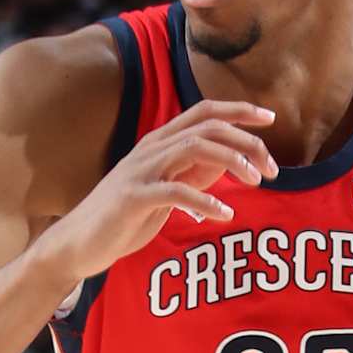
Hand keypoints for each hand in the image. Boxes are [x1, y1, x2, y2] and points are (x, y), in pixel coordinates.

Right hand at [34, 97, 279, 283]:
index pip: (204, 112)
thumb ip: (194, 172)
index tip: (270, 117)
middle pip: (207, 127)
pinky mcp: (133, 197)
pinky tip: (224, 214)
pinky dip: (204, 201)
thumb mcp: (167, 189)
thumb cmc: (125, 217)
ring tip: (255, 182)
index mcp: (159, 142)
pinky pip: (175, 191)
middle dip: (246, 141)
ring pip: (194, 148)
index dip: (238, 110)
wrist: (79, 242)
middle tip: (272, 168)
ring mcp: (140, 171)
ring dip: (232, 161)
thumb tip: (231, 159)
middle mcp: (150, 148)